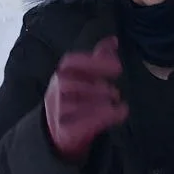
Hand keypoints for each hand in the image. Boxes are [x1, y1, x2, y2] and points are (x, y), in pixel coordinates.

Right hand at [44, 37, 128, 163]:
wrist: (58, 133)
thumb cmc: (76, 99)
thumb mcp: (86, 78)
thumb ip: (99, 59)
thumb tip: (114, 40)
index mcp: (62, 74)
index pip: (70, 62)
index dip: (94, 62)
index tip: (117, 67)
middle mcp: (55, 91)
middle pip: (69, 83)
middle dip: (96, 86)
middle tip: (115, 92)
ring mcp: (57, 112)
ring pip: (72, 104)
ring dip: (98, 102)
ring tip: (114, 102)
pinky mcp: (64, 131)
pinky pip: (78, 124)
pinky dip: (101, 118)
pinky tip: (118, 114)